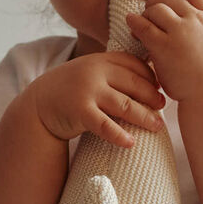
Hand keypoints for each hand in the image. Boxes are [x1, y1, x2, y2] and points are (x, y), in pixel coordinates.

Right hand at [30, 51, 165, 146]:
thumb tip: (152, 80)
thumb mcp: (92, 72)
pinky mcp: (80, 112)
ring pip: (125, 105)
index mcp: (101, 60)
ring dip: (144, 117)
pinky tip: (131, 143)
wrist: (39, 104)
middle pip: (134, 84)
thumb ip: (114, 72)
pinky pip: (105, 126)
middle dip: (152, 97)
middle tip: (163, 108)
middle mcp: (96, 72)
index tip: (160, 89)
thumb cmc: (72, 90)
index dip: (151, 76)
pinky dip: (119, 135)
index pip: (134, 64)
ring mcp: (87, 91)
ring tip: (157, 126)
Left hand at [126, 0, 202, 103]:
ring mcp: (179, 31)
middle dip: (157, 5)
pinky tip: (130, 24)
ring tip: (141, 25)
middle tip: (150, 15)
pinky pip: (142, 25)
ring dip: (146, 14)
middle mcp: (195, 20)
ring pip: (155, 8)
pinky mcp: (162, 46)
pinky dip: (134, 22)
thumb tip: (195, 26)